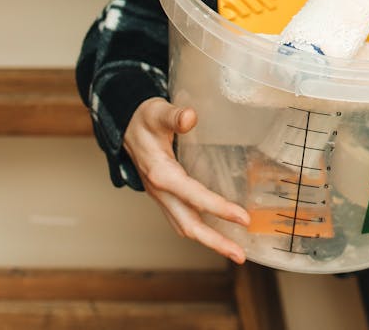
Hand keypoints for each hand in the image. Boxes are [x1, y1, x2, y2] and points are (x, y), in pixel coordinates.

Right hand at [123, 97, 250, 263]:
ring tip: (235, 251)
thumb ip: (175, 116)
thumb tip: (190, 117)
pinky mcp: (166, 197)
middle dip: (215, 242)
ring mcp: (162, 197)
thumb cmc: (145, 119)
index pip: (194, 196)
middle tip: (241, 255)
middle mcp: (160, 191)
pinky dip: (203, 230)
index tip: (243, 218)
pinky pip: (184, 219)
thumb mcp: (158, 112)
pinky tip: (220, 233)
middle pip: (188, 225)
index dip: (219, 208)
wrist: (125, 126)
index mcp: (161, 173)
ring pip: (185, 226)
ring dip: (210, 241)